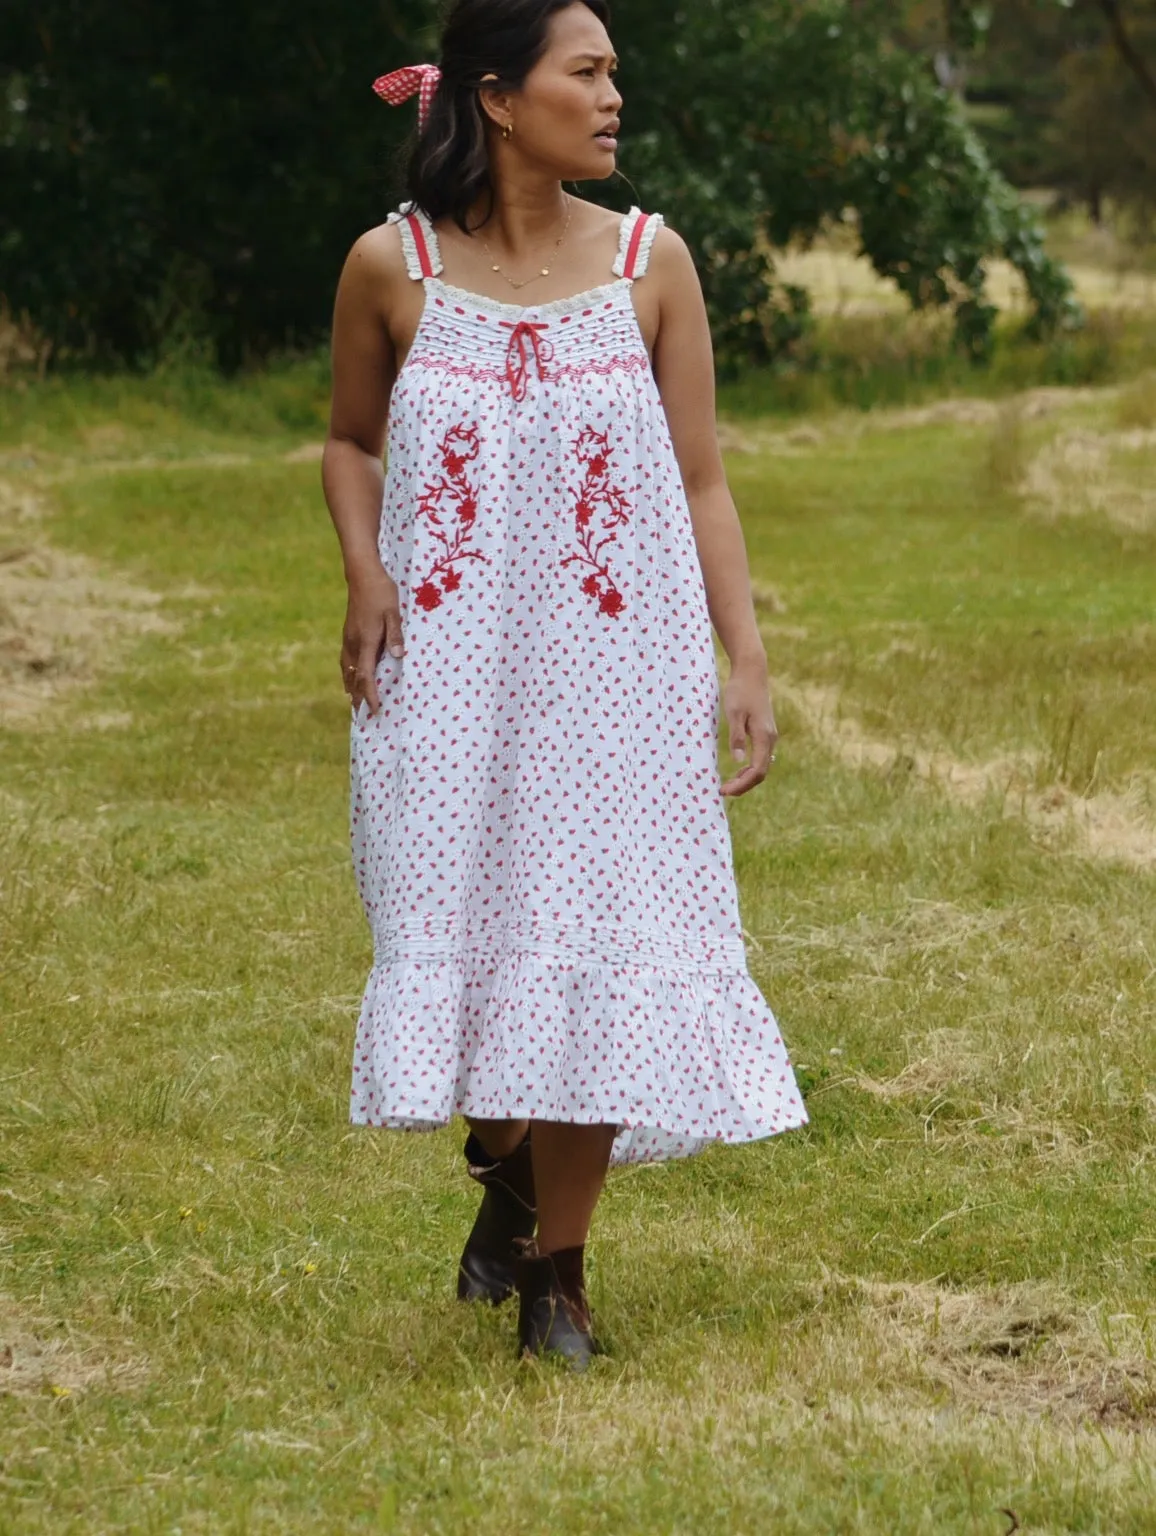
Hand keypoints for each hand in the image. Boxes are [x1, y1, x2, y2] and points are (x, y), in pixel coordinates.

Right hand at [341, 564, 403, 715]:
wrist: (362, 575)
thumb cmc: (381, 593)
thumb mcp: (394, 612)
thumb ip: (395, 635)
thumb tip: (397, 656)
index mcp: (365, 641)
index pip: (366, 676)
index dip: (371, 695)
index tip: (375, 710)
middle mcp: (353, 643)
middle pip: (353, 678)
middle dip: (358, 697)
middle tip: (362, 717)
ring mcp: (348, 638)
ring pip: (347, 670)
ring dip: (351, 688)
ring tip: (354, 704)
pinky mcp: (348, 633)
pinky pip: (346, 660)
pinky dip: (348, 674)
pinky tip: (349, 678)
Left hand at [720, 659, 777, 796]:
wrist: (752, 672)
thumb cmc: (740, 690)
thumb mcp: (734, 713)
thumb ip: (737, 737)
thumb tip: (739, 761)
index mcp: (764, 737)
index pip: (757, 771)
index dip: (742, 785)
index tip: (725, 790)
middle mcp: (770, 739)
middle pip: (761, 772)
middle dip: (744, 785)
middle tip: (724, 791)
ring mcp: (769, 736)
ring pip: (762, 765)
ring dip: (746, 778)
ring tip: (728, 784)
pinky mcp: (765, 732)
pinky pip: (760, 757)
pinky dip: (749, 768)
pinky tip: (738, 770)